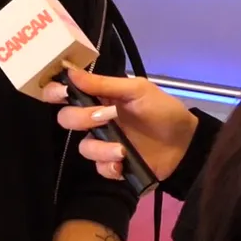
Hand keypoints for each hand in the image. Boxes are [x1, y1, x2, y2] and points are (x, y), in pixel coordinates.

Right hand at [42, 68, 198, 181]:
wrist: (185, 143)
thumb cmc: (162, 110)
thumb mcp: (137, 90)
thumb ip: (104, 84)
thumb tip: (71, 72)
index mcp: (100, 98)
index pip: (67, 94)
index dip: (56, 92)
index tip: (59, 93)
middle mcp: (96, 120)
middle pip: (67, 120)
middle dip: (80, 119)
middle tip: (103, 118)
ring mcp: (104, 144)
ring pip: (83, 148)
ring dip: (100, 148)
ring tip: (122, 149)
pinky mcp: (113, 166)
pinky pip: (99, 169)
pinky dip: (109, 166)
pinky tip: (123, 162)